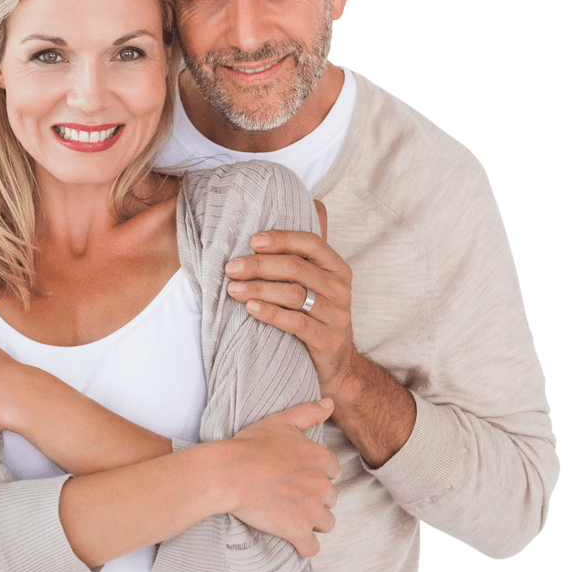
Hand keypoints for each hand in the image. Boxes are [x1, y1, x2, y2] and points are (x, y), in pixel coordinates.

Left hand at [225, 205, 416, 466]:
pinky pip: (296, 323)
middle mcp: (342, 290)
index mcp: (338, 269)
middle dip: (259, 265)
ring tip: (231, 289)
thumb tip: (312, 203)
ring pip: (293, 294)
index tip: (251, 241)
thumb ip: (310, 251)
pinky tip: (250, 308)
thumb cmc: (316, 317)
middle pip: (297, 268)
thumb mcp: (318, 283)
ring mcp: (337, 317)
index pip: (311, 242)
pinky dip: (270, 313)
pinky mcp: (328, 342)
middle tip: (230, 267)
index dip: (280, 239)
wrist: (336, 367)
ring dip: (258, 288)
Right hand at [226, 397, 338, 556]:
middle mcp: (322, 485)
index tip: (297, 476)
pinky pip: (311, 547)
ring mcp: (311, 510)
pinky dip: (303, 545)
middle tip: (290, 496)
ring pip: (326, 523)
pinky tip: (292, 539)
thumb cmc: (250, 446)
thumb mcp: (281, 421)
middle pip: (330, 498)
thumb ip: (309, 412)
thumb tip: (331, 404)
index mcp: (320, 459)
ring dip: (312, 522)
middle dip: (314, 499)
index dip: (316, 474)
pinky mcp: (298, 531)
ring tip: (291, 517)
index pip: (332, 471)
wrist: (228, 474)